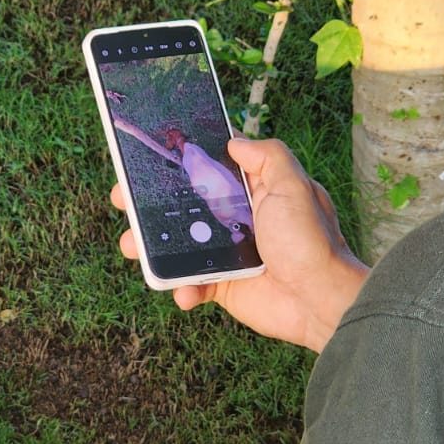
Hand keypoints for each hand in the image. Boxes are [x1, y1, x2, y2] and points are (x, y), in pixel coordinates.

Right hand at [110, 137, 368, 351]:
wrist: (321, 301)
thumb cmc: (311, 241)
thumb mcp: (293, 185)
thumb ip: (267, 156)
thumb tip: (236, 142)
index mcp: (253, 190)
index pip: (208, 170)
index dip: (178, 164)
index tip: (147, 159)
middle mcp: (236, 219)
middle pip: (184, 206)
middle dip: (149, 204)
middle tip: (123, 200)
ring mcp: (227, 253)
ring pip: (178, 245)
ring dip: (150, 246)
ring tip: (132, 248)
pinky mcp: (224, 286)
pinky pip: (191, 283)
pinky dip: (181, 287)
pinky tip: (184, 292)